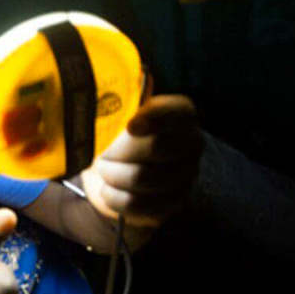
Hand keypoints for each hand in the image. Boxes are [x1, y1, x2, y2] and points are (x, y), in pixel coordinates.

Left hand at [81, 94, 202, 227]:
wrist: (117, 175)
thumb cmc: (116, 138)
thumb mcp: (117, 113)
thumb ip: (117, 99)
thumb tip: (110, 89)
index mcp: (182, 114)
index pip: (177, 111)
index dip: (152, 117)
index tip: (129, 126)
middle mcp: (192, 143)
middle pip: (155, 146)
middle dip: (118, 150)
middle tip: (102, 152)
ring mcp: (186, 176)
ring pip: (141, 176)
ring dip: (111, 174)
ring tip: (105, 170)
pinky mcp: (171, 204)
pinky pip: (136, 202)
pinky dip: (113, 197)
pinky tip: (108, 190)